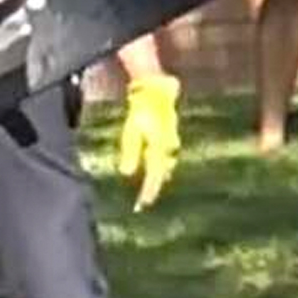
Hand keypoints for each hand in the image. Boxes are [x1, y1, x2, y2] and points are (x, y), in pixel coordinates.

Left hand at [117, 75, 181, 211]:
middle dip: (153, 187)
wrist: (157, 92)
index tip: (143, 205)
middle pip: (160, 175)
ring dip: (157, 177)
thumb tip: (127, 173)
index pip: (154, 178)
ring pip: (164, 166)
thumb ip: (130, 152)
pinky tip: (154, 166)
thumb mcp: (132, 131)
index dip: (149, 193)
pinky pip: (165, 157)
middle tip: (145, 200)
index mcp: (159, 151)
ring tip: (149, 188)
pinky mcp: (170, 139)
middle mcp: (168, 151)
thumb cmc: (142, 110)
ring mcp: (171, 144)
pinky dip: (159, 165)